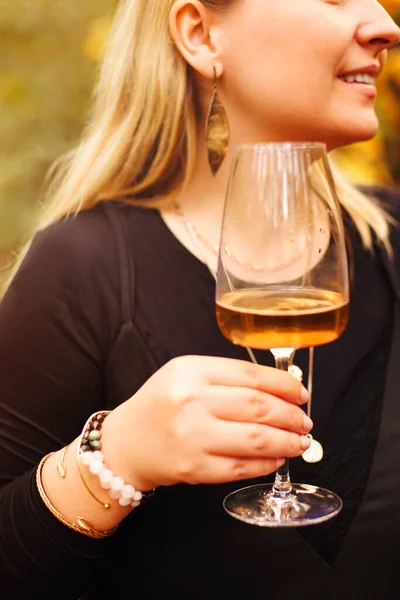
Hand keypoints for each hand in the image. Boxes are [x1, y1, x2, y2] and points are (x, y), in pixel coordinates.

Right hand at [101, 355, 311, 490]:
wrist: (126, 443)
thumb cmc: (161, 405)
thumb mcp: (186, 374)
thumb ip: (228, 377)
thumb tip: (280, 388)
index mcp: (191, 370)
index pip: (251, 375)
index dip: (284, 385)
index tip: (300, 393)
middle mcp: (191, 401)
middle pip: (259, 406)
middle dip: (292, 415)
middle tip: (304, 421)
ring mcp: (192, 436)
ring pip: (257, 438)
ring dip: (287, 441)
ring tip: (300, 441)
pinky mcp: (194, 468)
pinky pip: (243, 466)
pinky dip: (267, 463)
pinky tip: (277, 458)